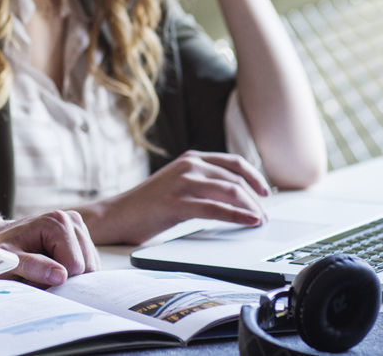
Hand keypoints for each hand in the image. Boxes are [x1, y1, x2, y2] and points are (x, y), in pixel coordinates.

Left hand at [0, 210, 98, 286]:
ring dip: (69, 277)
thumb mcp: (9, 260)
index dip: (56, 279)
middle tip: (38, 276)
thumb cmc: (0, 253)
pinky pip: (88, 267)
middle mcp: (73, 221)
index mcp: (57, 222)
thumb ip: (34, 267)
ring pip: (90, 268)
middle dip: (65, 279)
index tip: (34, 277)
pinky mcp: (82, 239)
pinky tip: (54, 268)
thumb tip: (61, 276)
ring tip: (44, 271)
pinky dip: (73, 274)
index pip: (75, 265)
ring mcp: (79, 229)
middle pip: (87, 267)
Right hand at [80, 150, 271, 245]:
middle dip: (256, 198)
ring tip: (260, 221)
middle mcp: (189, 165)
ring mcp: (182, 182)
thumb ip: (203, 183)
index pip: (234, 162)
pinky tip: (248, 222)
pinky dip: (237, 216)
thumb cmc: (148, 206)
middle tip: (265, 215)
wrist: (116, 216)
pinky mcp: (177, 203)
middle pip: (236, 178)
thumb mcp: (179, 185)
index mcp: (191, 159)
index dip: (255, 177)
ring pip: (230, 191)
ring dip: (250, 208)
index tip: (266, 193)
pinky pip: (216, 209)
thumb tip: (236, 196)